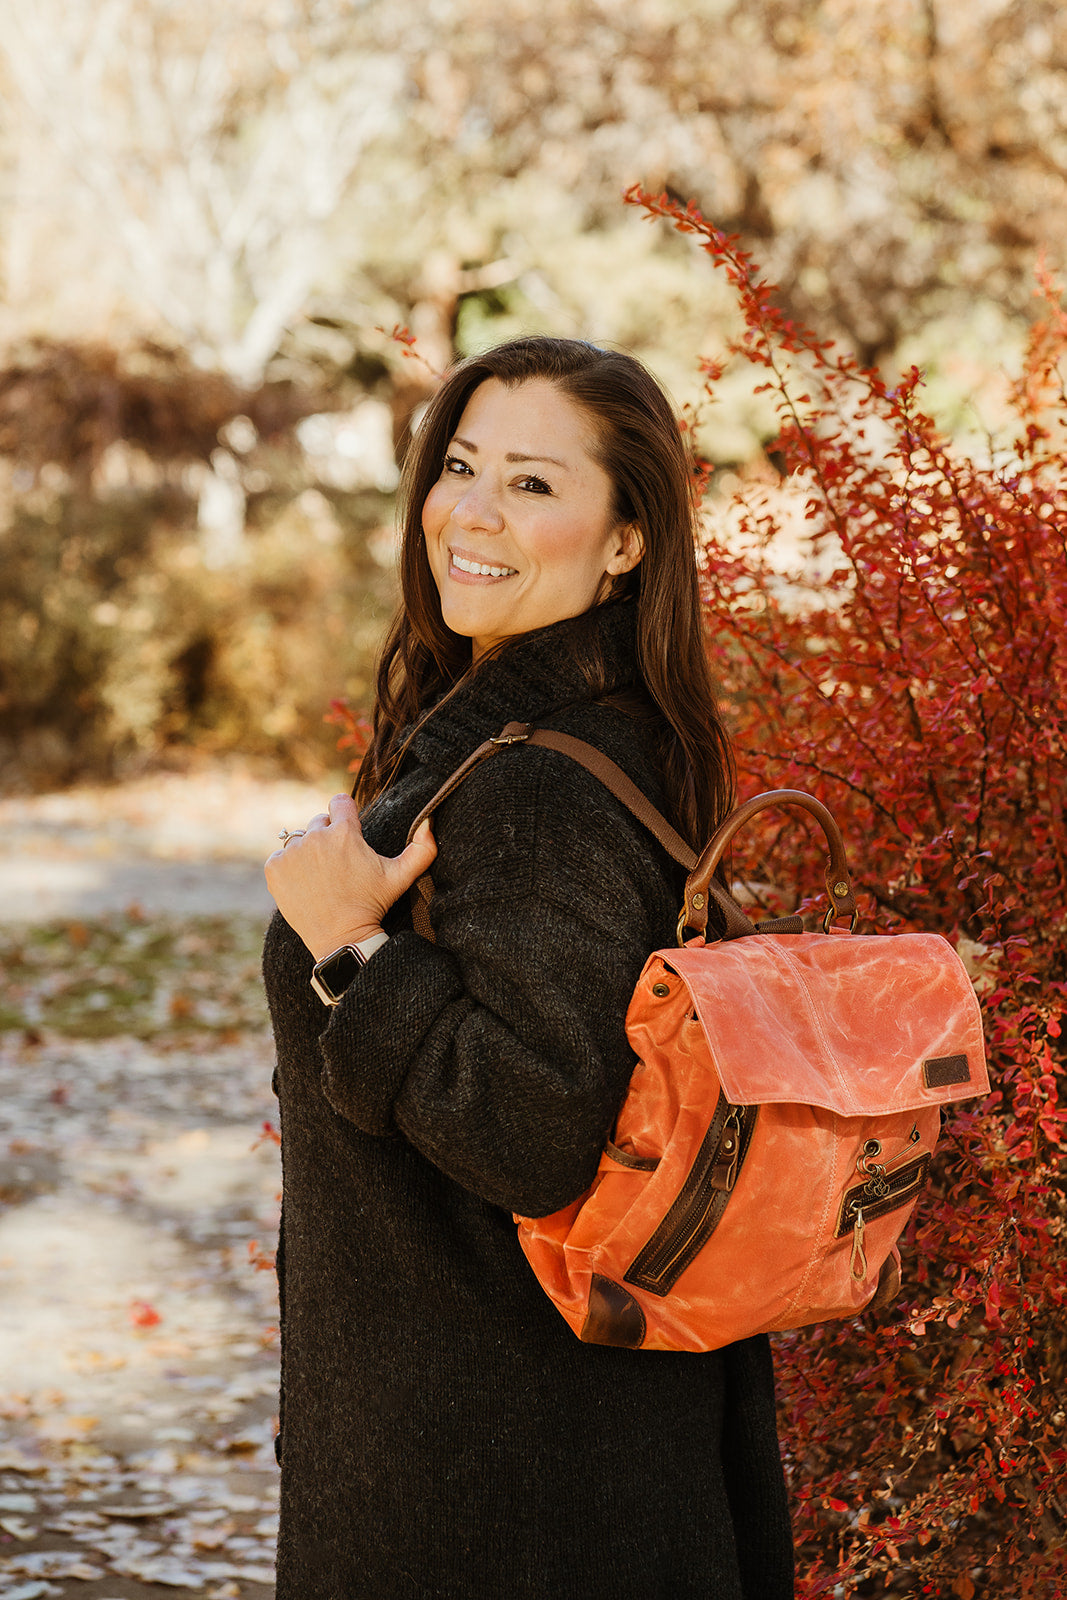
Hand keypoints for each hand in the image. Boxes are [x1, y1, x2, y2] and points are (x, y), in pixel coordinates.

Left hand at [265, 795, 436, 960]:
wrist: (341, 938)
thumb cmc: (372, 905)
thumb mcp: (401, 877)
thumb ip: (422, 848)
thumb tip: (430, 822)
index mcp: (345, 832)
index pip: (340, 802)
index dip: (346, 815)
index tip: (348, 831)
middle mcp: (316, 836)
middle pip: (319, 822)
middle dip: (328, 837)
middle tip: (338, 866)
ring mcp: (292, 852)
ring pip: (299, 840)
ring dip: (308, 853)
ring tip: (321, 878)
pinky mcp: (275, 868)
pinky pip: (280, 857)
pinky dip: (289, 868)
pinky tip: (305, 885)